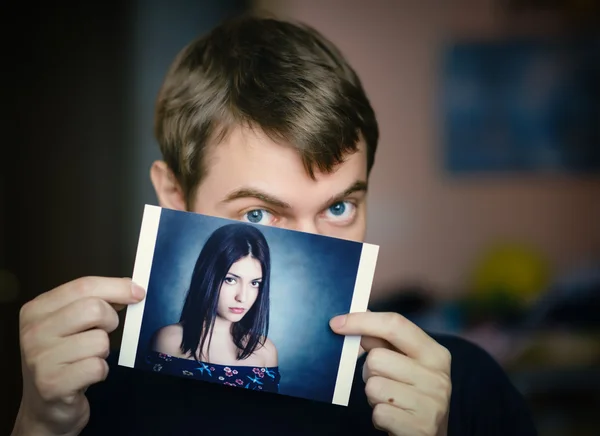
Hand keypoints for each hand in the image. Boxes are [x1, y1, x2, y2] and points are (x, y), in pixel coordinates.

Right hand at [13, 277, 144, 435]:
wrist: (46, 406)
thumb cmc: (64, 359)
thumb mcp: (71, 324)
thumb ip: (94, 300)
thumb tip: (130, 288)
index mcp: (37, 309)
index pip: (84, 285)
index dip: (117, 287)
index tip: (138, 292)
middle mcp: (34, 331)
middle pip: (94, 309)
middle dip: (110, 321)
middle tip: (102, 332)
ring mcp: (40, 358)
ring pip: (100, 340)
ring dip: (103, 351)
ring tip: (87, 358)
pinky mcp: (52, 384)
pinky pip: (97, 367)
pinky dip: (101, 371)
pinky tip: (86, 375)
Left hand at [330, 312, 450, 435]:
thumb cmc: (410, 395)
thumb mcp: (404, 364)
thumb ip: (382, 340)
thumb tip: (354, 317)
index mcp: (435, 354)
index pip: (395, 324)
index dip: (362, 320)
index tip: (336, 323)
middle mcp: (438, 377)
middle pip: (376, 358)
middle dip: (369, 372)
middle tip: (383, 382)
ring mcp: (432, 404)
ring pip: (373, 386)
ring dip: (373, 396)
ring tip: (389, 401)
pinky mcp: (420, 427)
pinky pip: (378, 412)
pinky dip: (379, 417)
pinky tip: (393, 418)